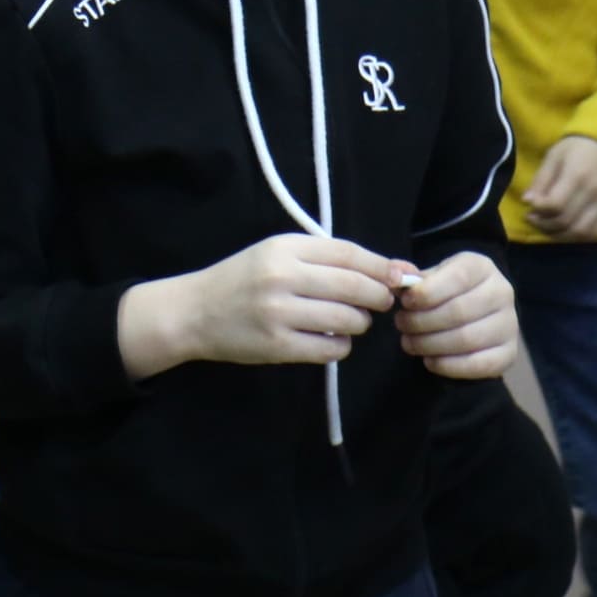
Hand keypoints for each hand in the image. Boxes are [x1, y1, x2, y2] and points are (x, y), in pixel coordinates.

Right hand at [120, 234, 410, 379]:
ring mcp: (278, 313)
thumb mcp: (276, 254)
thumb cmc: (242, 279)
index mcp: (284, 247)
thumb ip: (326, 259)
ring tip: (349, 320)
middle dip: (378, 297)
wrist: (194, 312)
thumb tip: (392, 269)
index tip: (403, 276)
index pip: (349, 254)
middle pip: (355, 287)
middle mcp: (282, 277)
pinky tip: (331, 339)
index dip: (383, 266)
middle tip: (380, 303)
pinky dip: (340, 346)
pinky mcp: (277, 346)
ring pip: (348, 320)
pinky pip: (331, 349)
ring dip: (359, 323)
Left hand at [395, 251, 518, 379]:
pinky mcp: (509, 353)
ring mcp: (509, 325)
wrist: (475, 309)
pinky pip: (479, 364)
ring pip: (467, 339)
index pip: (457, 277)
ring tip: (409, 342)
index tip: (405, 302)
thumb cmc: (446, 291)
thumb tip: (395, 277)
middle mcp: (502, 293)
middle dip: (422, 321)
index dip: (426, 292)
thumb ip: (410, 277)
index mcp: (482, 267)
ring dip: (430, 344)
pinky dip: (449, 366)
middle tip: (401, 325)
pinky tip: (429, 360)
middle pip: (459, 311)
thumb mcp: (430, 276)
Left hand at [523, 136, 596, 240]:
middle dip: (544, 224)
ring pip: (581, 232)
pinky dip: (580, 237)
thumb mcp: (555, 156)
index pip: (555, 204)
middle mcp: (594, 192)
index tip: (529, 206)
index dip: (538, 209)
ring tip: (547, 227)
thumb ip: (541, 180)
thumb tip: (527, 201)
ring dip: (560, 235)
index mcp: (577, 175)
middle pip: (566, 221)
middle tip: (533, 218)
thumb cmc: (578, 147)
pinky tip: (567, 230)